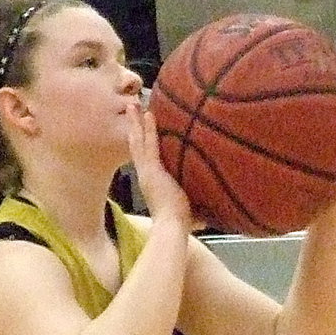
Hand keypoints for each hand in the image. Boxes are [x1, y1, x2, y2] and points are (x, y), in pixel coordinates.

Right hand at [125, 104, 193, 228]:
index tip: (141, 127)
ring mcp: (147, 172)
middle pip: (136, 146)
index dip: (142, 141)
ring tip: (132, 105)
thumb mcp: (182, 205)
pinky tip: (149, 114)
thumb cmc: (179, 223)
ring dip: (136, 123)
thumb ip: (188, 200)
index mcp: (151, 183)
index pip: (144, 158)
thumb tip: (204, 210)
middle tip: (131, 109)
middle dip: (134, 127)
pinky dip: (148, 129)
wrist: (172, 229)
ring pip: (139, 142)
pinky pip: (149, 145)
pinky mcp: (152, 171)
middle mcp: (145, 176)